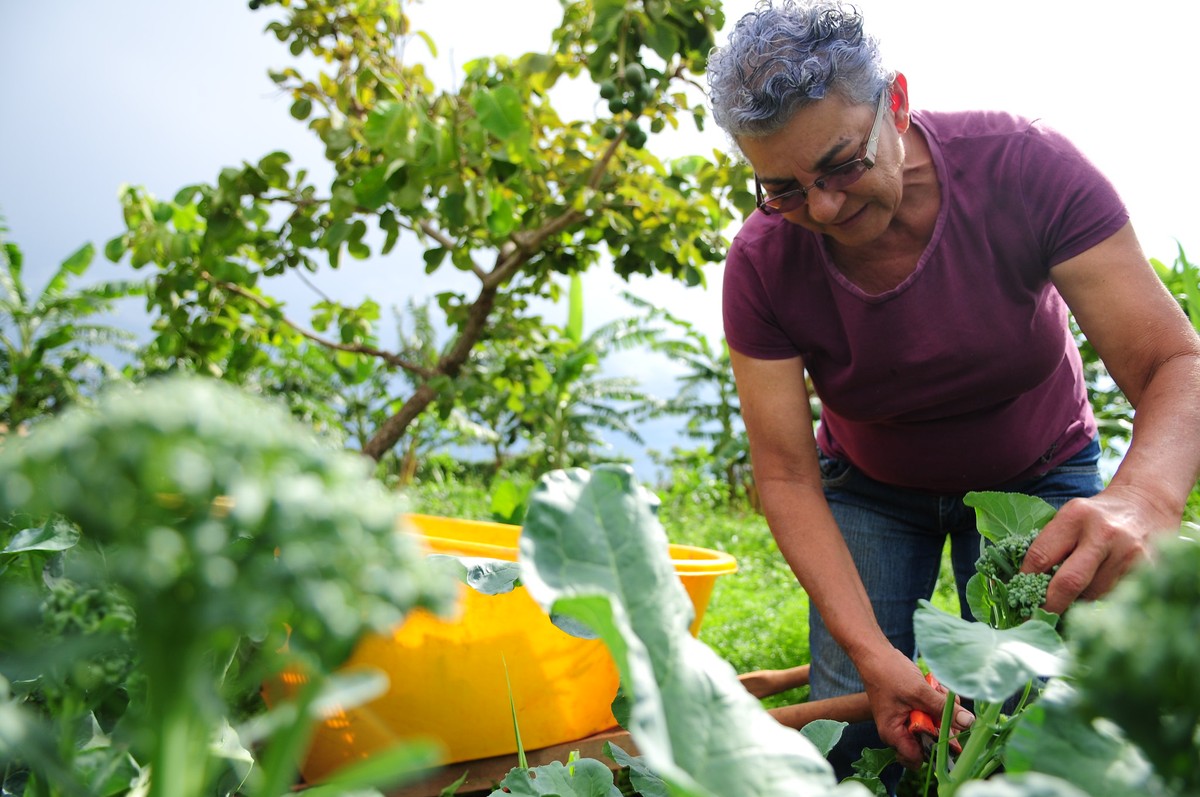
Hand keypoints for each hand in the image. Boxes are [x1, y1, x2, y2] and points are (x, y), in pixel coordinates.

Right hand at [856, 646, 972, 768]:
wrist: (875, 653)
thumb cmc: (889, 673)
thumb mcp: (919, 692)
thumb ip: (943, 709)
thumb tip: (969, 723)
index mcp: (893, 734)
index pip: (917, 759)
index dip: (936, 752)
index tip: (954, 738)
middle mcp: (898, 732)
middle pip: (928, 742)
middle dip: (943, 724)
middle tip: (949, 704)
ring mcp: (904, 720)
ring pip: (932, 726)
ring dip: (941, 710)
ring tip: (940, 691)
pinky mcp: (910, 710)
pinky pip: (928, 714)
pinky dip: (936, 702)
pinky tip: (936, 688)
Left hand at [1021, 485, 1177, 613]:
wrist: (1145, 505)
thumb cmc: (1096, 517)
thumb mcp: (1069, 518)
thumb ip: (1051, 546)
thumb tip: (1025, 585)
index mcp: (1075, 517)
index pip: (1041, 556)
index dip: (1026, 579)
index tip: (1020, 595)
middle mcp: (1104, 534)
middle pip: (1069, 582)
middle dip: (1050, 606)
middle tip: (1037, 618)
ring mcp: (1129, 553)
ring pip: (1093, 595)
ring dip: (1079, 602)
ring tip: (1077, 594)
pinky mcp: (1149, 569)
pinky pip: (1115, 597)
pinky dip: (1102, 599)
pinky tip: (1100, 589)